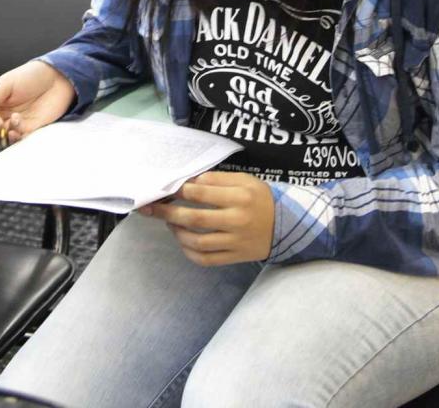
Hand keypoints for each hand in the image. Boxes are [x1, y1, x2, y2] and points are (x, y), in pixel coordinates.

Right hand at [0, 60, 75, 147]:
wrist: (56, 76)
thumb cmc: (30, 76)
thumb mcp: (5, 83)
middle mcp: (4, 120)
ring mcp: (17, 127)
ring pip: (2, 143)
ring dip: (2, 136)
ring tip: (13, 119)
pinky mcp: (32, 130)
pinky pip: (19, 141)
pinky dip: (15, 138)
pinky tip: (17, 129)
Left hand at [141, 170, 274, 265]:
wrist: (285, 224)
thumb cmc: (260, 198)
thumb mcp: (244, 180)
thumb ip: (218, 179)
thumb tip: (191, 182)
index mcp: (239, 196)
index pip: (201, 193)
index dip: (180, 191)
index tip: (167, 189)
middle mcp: (237, 220)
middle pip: (195, 219)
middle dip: (169, 212)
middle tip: (153, 208)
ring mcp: (235, 241)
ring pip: (198, 242)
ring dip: (177, 233)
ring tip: (170, 223)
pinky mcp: (235, 257)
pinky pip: (206, 259)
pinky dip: (189, 252)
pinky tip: (182, 242)